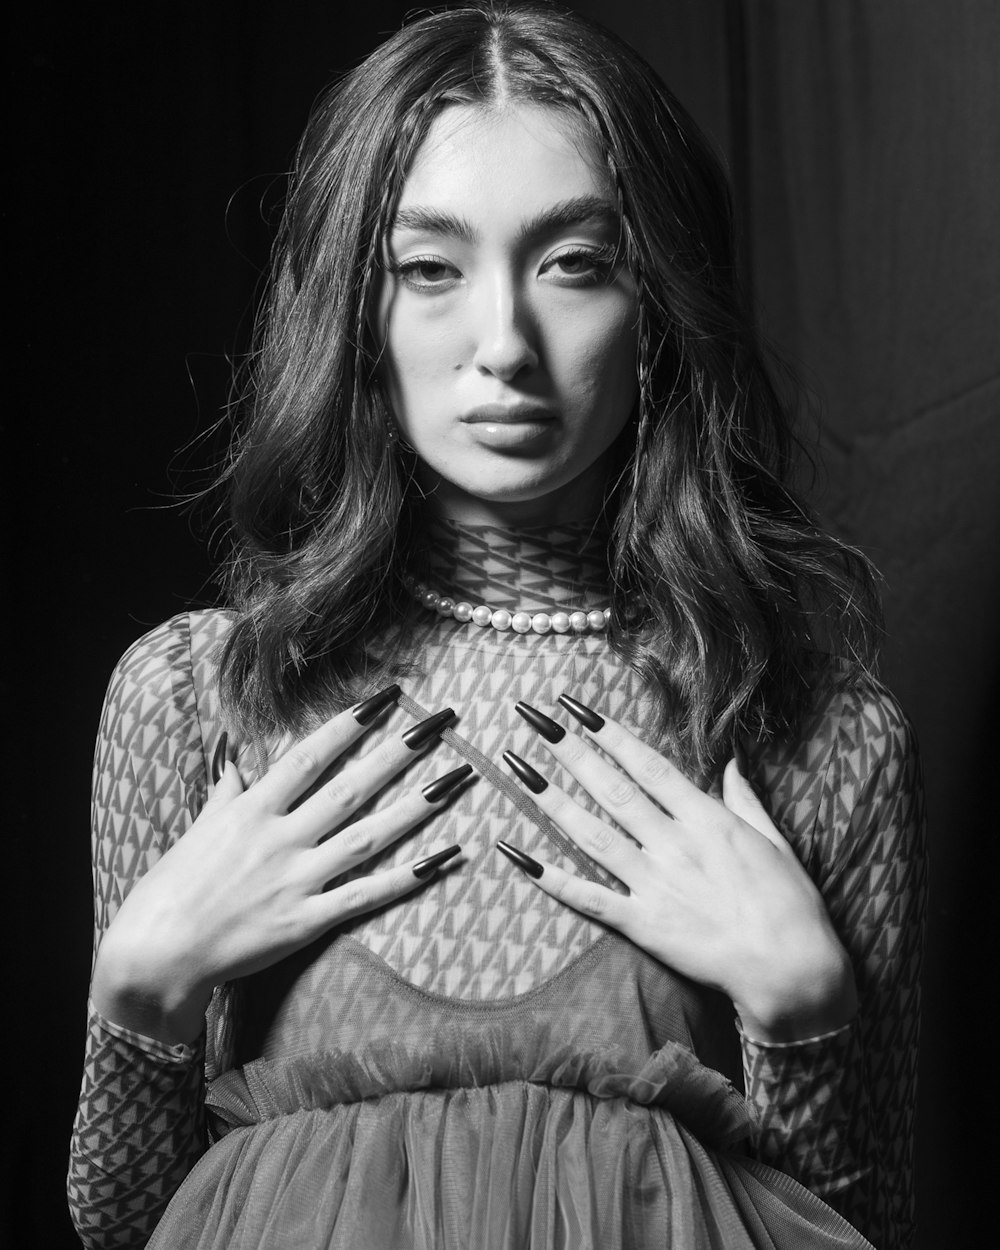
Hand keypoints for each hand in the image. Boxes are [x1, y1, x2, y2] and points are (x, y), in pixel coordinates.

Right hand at [92, 695, 466, 1044]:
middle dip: (399, 752)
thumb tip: (236, 760)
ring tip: (457, 778)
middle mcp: (280, 839)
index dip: (351, 723)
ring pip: (370, 835)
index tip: (387, 697)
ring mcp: (298, 881)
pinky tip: (445, 857)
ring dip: (417, 806)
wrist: (152, 958)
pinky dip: (409, 877)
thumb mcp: (197, 829)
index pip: (311, 755)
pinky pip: (367, 895)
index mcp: (252, 810)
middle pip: (352, 787)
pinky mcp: (307, 922)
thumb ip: (226, 794)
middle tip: (441, 724)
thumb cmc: (167, 891)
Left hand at [501, 699, 855, 1042]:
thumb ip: (746, 799)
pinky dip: (550, 877)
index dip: (610, 734)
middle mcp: (674, 845)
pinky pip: (588, 897)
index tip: (578, 709)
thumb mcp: (776, 841)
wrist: (793, 973)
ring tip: (518, 769)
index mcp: (707, 820)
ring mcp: (654, 885)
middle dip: (571, 752)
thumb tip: (731, 762)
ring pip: (591, 835)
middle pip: (612, 790)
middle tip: (536, 721)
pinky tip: (518, 854)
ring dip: (551, 800)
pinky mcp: (643, 925)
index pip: (648, 766)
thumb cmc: (792, 906)